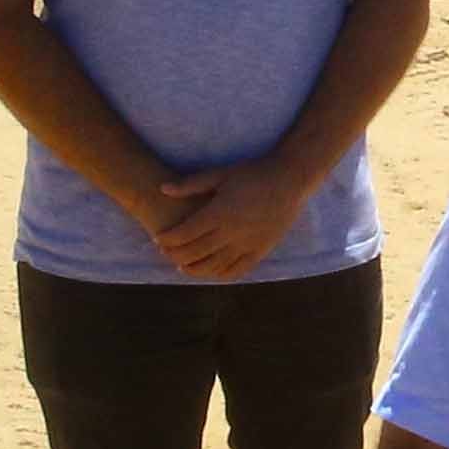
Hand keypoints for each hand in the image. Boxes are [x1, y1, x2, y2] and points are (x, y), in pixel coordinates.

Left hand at [150, 149, 320, 280]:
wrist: (290, 181)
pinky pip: (237, 270)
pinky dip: (220, 274)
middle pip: (195, 252)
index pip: (185, 233)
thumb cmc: (253, 174)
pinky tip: (210, 271)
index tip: (158, 240)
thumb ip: (191, 184)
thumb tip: (162, 188)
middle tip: (165, 254)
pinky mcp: (260, 251)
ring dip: (195, 270)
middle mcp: (232, 232)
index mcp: (219, 212)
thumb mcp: (221, 174)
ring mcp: (247, 244)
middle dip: (176, 255)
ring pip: (214, 266)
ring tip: (182, 267)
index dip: (168, 239)